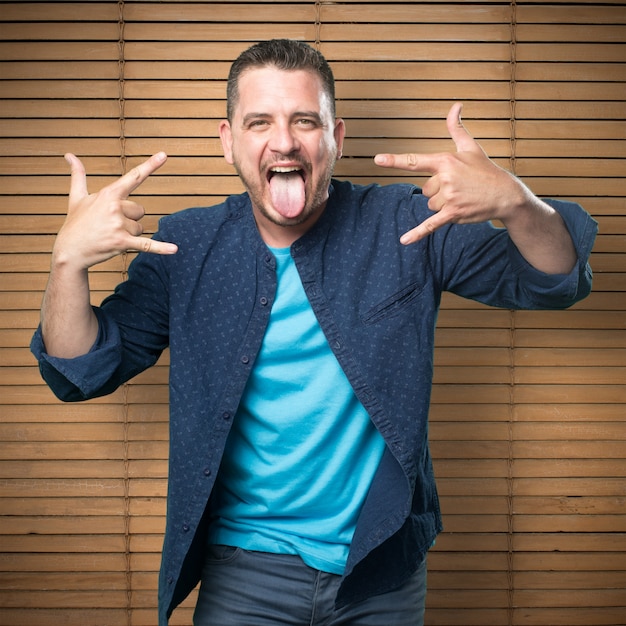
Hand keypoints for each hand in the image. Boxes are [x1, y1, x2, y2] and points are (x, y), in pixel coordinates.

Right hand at [53, 152, 177, 269]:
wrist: (70, 251)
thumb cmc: (76, 223)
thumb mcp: (76, 197)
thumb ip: (78, 175)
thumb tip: (69, 155)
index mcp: (108, 194)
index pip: (134, 177)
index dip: (150, 166)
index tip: (163, 155)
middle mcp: (115, 207)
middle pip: (139, 211)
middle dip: (128, 219)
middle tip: (109, 225)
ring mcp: (119, 225)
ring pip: (140, 227)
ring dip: (129, 233)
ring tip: (110, 235)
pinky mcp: (123, 242)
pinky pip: (148, 245)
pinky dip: (161, 248)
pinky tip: (175, 249)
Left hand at [375, 103, 526, 244]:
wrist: (505, 194)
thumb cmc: (486, 170)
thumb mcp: (471, 147)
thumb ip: (456, 128)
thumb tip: (456, 105)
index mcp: (445, 161)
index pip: (415, 161)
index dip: (395, 160)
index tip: (377, 159)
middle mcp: (445, 179)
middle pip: (425, 190)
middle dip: (438, 191)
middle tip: (459, 188)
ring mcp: (449, 197)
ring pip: (430, 205)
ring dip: (442, 205)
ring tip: (462, 198)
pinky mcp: (453, 213)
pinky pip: (430, 224)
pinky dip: (417, 234)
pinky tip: (404, 241)